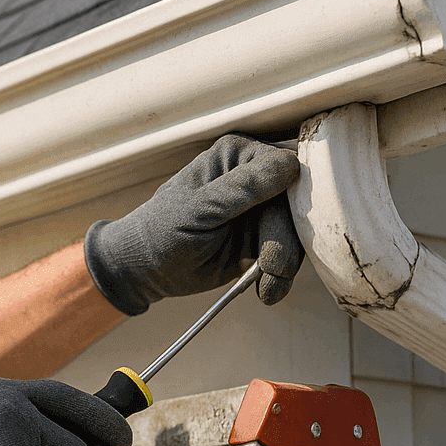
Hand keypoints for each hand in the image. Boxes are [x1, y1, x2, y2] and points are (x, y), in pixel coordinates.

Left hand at [84, 133, 303, 314]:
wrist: (148, 270)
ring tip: (266, 288)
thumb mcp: (199, 209)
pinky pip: (287, 254)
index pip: (288, 166)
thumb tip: (289, 166)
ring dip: (284, 265)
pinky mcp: (263, 237)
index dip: (293, 198)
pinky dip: (280, 276)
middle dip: (287, 242)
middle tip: (272, 270)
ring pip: (297, 234)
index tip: (279, 229)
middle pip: (297, 206)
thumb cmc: (162, 230)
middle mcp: (256, 176)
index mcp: (238, 155)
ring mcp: (262, 208)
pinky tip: (265, 290)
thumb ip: (242, 188)